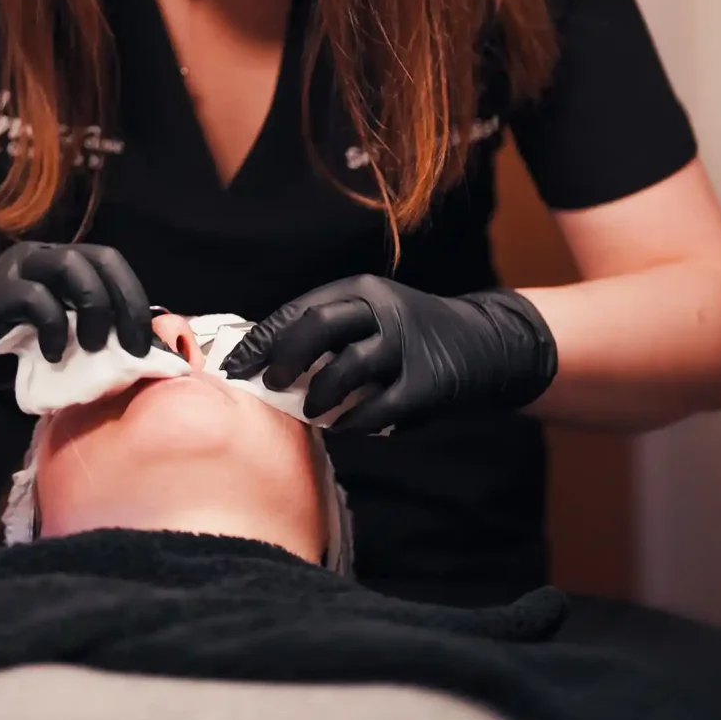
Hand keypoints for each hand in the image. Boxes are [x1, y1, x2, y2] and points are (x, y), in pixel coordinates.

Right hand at [0, 242, 155, 395]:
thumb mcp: (44, 343)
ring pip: (73, 267)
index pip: (110, 263)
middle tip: (134, 347)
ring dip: (95, 308)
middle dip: (127, 302)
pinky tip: (52, 355)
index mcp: (55, 264)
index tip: (147, 342)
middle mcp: (39, 257)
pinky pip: (37, 299)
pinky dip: (53, 328)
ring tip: (94, 346)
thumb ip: (79, 340)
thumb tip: (131, 362)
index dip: (135, 296)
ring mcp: (16, 269)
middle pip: (101, 259)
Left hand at [219, 275, 557, 433]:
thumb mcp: (371, 318)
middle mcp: (383, 310)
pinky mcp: (430, 381)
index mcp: (360, 291)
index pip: (297, 310)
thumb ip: (328, 335)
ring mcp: (408, 344)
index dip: (260, 339)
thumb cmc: (411, 337)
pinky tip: (345, 428)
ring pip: (348, 367)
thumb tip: (265, 362)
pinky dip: (357, 422)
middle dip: (283, 359)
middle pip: (319, 327)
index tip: (232, 366)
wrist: (488, 343)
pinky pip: (382, 406)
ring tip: (311, 412)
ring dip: (320, 396)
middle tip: (268, 386)